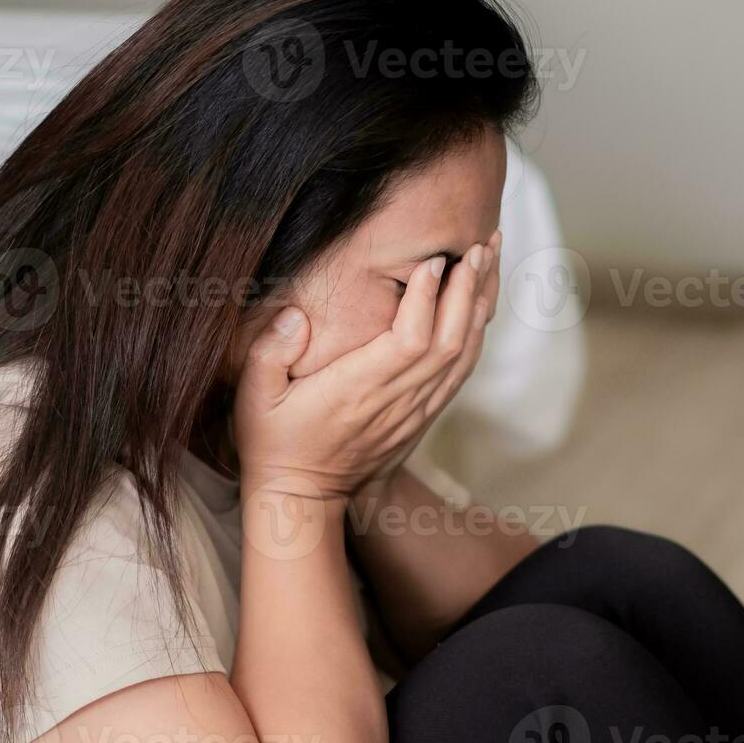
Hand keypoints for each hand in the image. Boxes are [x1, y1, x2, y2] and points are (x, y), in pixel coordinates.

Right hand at [233, 231, 501, 501]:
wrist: (300, 497)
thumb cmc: (273, 442)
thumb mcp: (252, 396)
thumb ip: (270, 351)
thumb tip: (296, 315)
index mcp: (357, 389)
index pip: (410, 341)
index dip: (429, 299)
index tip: (436, 260)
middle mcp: (395, 400)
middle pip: (450, 341)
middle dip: (469, 289)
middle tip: (480, 245)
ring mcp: (414, 410)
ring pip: (463, 354)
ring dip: (480, 306)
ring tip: (491, 262)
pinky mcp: (421, 416)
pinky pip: (460, 371)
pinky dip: (476, 334)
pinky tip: (480, 304)